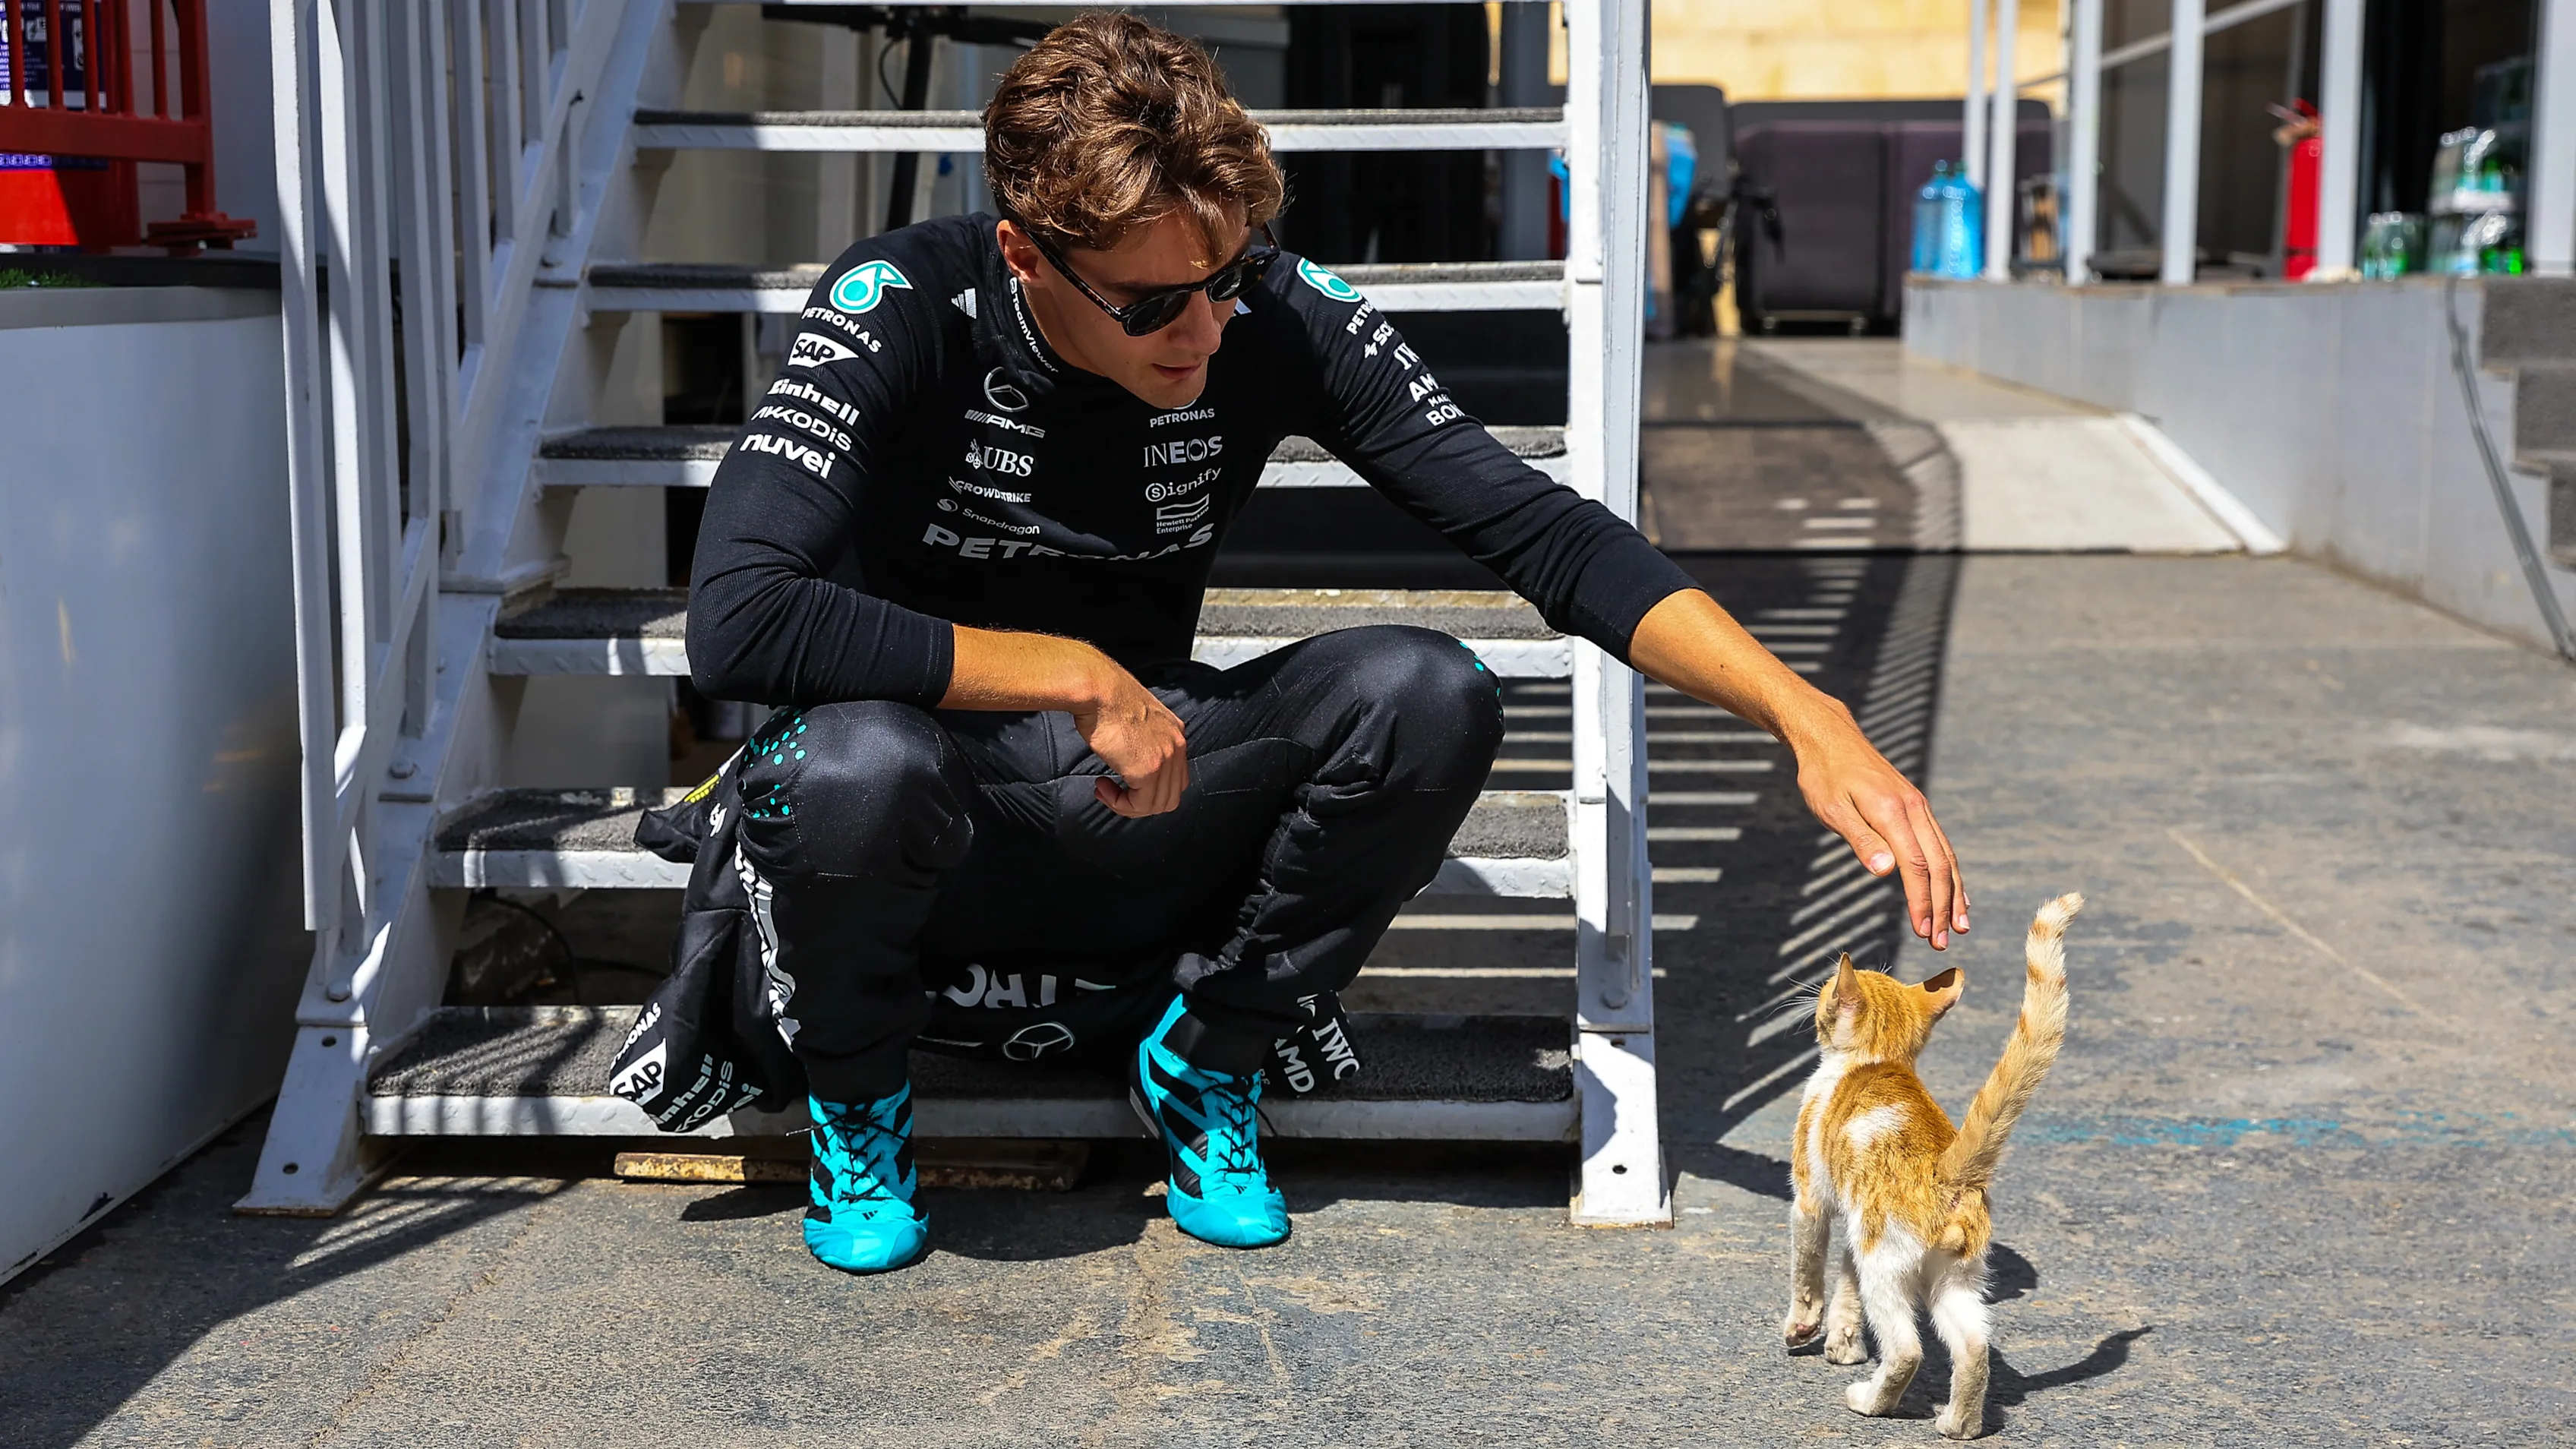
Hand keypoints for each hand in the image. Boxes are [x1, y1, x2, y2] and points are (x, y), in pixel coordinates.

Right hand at [940, 626, 1190, 816]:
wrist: (1096, 689)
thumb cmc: (1104, 699)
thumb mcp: (1134, 719)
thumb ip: (1143, 740)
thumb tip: (1132, 758)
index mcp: (1176, 733)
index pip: (1177, 778)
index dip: (1151, 789)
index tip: (1125, 783)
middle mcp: (1177, 745)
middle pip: (1171, 795)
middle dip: (1141, 802)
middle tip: (1114, 792)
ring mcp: (1165, 758)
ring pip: (1156, 804)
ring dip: (1127, 804)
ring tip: (1104, 790)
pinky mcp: (1148, 770)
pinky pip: (1140, 805)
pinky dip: (1120, 804)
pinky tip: (1102, 787)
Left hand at [1787, 705, 1969, 949]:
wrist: (1830, 736)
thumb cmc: (1823, 775)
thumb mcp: (1832, 808)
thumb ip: (1860, 840)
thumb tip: (1886, 873)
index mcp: (1892, 812)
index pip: (1915, 866)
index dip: (1922, 902)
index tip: (1924, 932)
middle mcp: (1914, 809)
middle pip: (1938, 865)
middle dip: (1943, 906)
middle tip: (1942, 942)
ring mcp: (1918, 806)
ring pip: (1945, 855)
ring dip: (1953, 893)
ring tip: (1959, 926)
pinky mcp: (1916, 806)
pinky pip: (1940, 843)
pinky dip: (1950, 871)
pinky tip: (1954, 891)